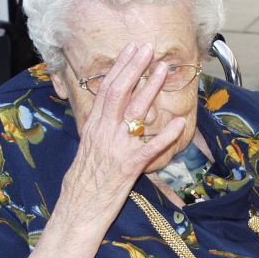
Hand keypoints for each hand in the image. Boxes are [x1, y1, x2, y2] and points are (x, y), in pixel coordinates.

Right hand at [60, 42, 185, 220]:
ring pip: (134, 112)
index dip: (120, 67)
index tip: (132, 50)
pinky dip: (166, 134)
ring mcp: (116, 148)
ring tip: (163, 70)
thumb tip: (112, 111)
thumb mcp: (88, 148)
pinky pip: (150, 148)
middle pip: (119, 92)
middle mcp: (103, 133)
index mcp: (93, 127)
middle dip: (135, 68)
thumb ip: (101, 128)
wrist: (78, 209)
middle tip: (149, 48)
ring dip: (151, 89)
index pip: (106, 89)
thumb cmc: (83, 181)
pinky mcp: (128, 167)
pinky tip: (180, 122)